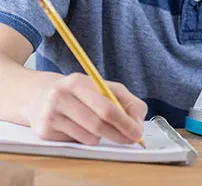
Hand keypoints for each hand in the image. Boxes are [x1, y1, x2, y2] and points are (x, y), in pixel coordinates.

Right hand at [28, 73, 147, 144]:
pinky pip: (76, 143)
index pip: (106, 107)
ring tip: (97, 124)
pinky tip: (80, 127)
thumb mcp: (103, 87)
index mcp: (78, 82)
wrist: (40, 95)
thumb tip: (137, 123)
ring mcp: (50, 115)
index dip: (125, 122)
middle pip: (97, 124)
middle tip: (131, 138)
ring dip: (101, 136)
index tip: (137, 131)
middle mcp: (61, 97)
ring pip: (88, 137)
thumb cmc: (80, 92)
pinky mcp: (44, 132)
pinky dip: (86, 139)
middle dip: (119, 134)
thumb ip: (126, 101)